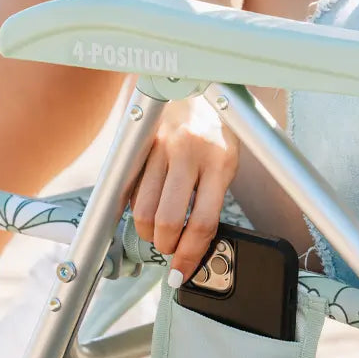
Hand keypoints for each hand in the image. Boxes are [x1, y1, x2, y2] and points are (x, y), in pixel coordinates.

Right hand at [131, 96, 237, 286]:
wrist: (193, 84)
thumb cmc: (215, 132)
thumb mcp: (227, 163)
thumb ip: (213, 199)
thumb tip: (195, 244)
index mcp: (219, 163)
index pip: (202, 223)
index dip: (190, 255)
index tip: (181, 273)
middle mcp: (188, 153)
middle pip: (166, 221)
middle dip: (165, 246)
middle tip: (170, 249)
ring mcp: (159, 147)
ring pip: (142, 209)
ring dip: (148, 232)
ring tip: (158, 233)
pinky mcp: (139, 144)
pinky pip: (131, 190)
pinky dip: (137, 208)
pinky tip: (149, 207)